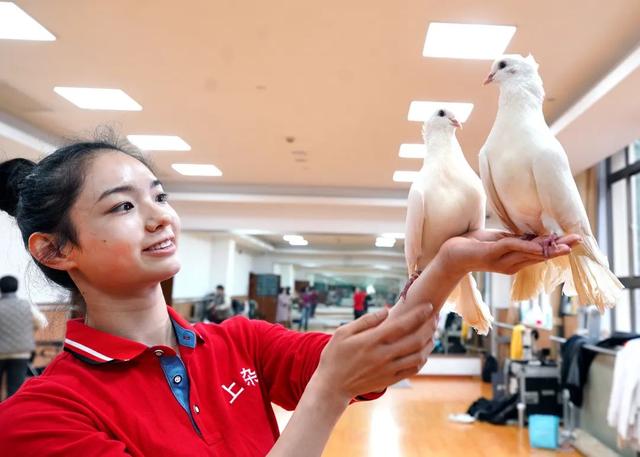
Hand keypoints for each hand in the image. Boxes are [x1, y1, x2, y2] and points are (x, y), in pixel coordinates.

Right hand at [313, 306, 436, 401]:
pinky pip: (413, 369)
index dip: (419, 314)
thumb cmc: (335, 356)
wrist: (333, 386)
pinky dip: (422, 358)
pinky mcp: (390, 380)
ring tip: (433, 333)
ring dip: (429, 343)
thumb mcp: (343, 332)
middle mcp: (384, 355)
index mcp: (372, 341)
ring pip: (418, 355)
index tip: (428, 306)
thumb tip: (386, 310)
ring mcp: (389, 369)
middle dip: (429, 326)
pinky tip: (423, 351)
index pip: (402, 325)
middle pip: (416, 339)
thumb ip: (366, 321)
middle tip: (435, 317)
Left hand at [440, 230, 581, 276]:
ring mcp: (501, 261)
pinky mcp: (490, 255)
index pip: (539, 253)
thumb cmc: (473, 245)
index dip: (556, 247)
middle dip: (559, 248)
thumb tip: (534, 237)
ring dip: (548, 248)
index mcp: (513, 260)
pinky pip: (511, 247)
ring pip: (529, 253)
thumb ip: (515, 240)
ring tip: (566, 245)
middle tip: (578, 242)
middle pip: (539, 256)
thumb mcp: (498, 241)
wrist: (449, 254)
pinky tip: (540, 244)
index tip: (573, 241)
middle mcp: (510, 264)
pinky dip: (526, 245)